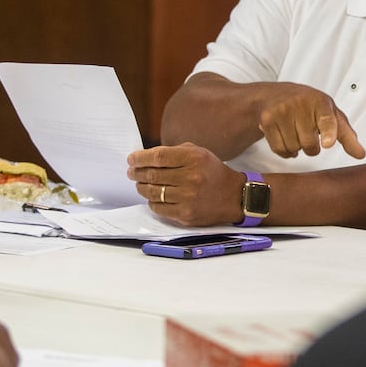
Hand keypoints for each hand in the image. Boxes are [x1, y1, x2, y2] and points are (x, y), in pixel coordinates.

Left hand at [127, 142, 246, 226]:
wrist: (234, 196)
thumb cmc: (212, 172)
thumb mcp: (199, 153)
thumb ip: (174, 152)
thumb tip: (146, 157)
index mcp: (194, 158)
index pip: (158, 157)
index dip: (140, 158)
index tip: (131, 159)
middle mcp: (191, 177)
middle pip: (152, 174)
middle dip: (137, 173)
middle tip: (132, 172)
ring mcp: (188, 197)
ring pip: (152, 192)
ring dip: (141, 187)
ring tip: (140, 184)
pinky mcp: (186, 214)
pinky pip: (158, 207)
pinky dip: (151, 201)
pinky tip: (153, 196)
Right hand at [257, 84, 365, 159]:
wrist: (274, 95)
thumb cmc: (308, 106)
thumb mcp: (331, 114)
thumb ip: (346, 134)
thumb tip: (360, 154)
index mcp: (321, 102)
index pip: (327, 119)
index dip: (329, 132)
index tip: (328, 143)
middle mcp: (301, 103)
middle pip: (309, 143)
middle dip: (311, 146)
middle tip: (308, 133)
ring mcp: (282, 111)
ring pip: (294, 148)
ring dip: (297, 147)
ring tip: (295, 132)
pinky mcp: (267, 120)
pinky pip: (279, 149)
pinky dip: (285, 150)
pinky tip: (285, 137)